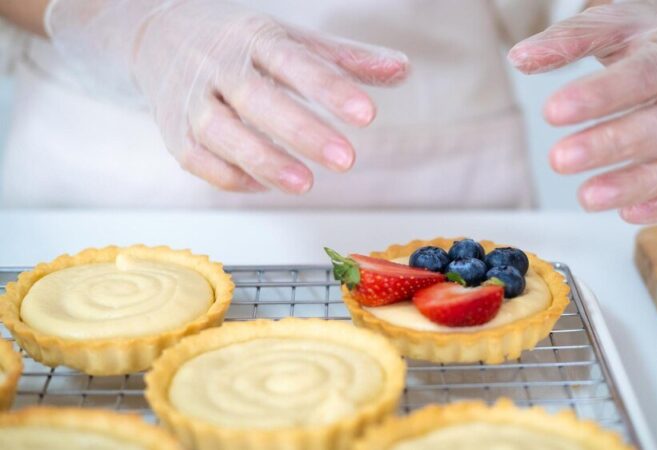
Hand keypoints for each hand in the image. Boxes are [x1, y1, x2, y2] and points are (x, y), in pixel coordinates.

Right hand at [46, 0, 408, 192]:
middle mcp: (217, 65)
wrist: (155, 35)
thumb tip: (403, 70)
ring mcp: (191, 99)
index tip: (367, 114)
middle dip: (301, 131)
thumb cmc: (237, 41)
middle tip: (346, 160)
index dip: (329, 88)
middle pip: (256, 98)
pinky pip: (197, 159)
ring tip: (306, 184)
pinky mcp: (173, 132)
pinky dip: (230, 177)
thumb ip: (347, 58)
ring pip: (220, 133)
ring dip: (263, 161)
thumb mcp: (291, 38)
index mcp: (253, 37)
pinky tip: (266, 184)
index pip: (294, 62)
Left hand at [508, 2, 656, 222]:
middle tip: (559, 160)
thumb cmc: (644, 35)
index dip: (600, 96)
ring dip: (634, 187)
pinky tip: (625, 212)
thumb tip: (520, 58)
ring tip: (586, 197)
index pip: (642, 75)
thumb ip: (566, 40)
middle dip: (608, 147)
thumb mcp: (607, 23)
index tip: (552, 112)